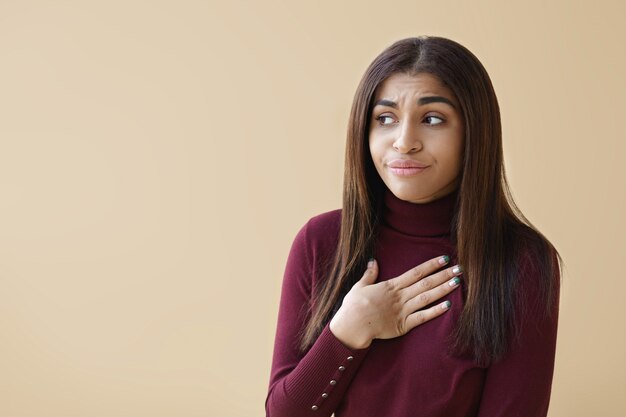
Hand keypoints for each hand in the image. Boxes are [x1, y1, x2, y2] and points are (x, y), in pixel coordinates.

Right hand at [329, 255, 462, 348]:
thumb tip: (373, 261)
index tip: (444, 259)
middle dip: (443, 275)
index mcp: (391, 286)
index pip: (415, 272)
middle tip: (459, 268)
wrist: (352, 325)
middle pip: (425, 283)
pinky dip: (435, 311)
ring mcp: (403, 310)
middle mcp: (400, 296)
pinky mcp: (403, 325)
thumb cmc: (353, 306)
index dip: (431, 265)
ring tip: (457, 282)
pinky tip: (448, 305)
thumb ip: (369, 274)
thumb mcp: (359, 286)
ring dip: (443, 289)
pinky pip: (422, 317)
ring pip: (427, 297)